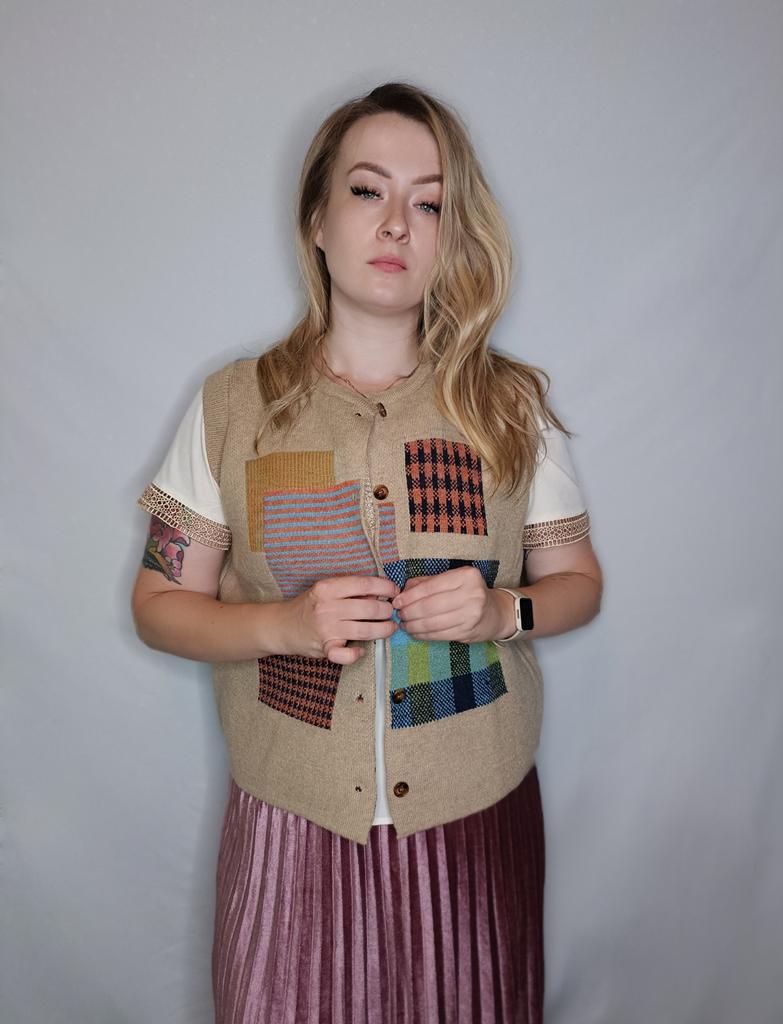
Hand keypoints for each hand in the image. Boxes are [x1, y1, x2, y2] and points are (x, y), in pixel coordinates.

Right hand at [285, 575, 399, 664]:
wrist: (282, 626)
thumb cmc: (309, 606)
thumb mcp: (326, 589)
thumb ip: (350, 588)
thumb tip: (380, 590)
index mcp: (327, 588)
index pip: (364, 584)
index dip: (385, 586)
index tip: (394, 591)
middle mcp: (327, 607)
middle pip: (369, 607)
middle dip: (387, 610)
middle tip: (391, 611)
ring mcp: (326, 629)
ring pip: (365, 631)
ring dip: (384, 630)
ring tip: (390, 627)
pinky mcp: (325, 648)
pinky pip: (346, 655)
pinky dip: (357, 654)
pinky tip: (362, 650)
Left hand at [391, 566, 511, 642]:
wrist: (496, 613)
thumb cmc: (469, 592)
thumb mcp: (452, 579)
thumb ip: (427, 582)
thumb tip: (403, 591)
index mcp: (467, 576)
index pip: (430, 587)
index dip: (410, 596)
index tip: (396, 601)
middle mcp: (472, 594)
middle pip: (429, 606)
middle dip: (409, 612)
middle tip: (399, 614)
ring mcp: (471, 615)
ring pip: (432, 623)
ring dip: (413, 625)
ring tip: (404, 624)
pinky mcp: (468, 632)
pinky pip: (439, 635)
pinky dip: (423, 635)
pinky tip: (415, 632)